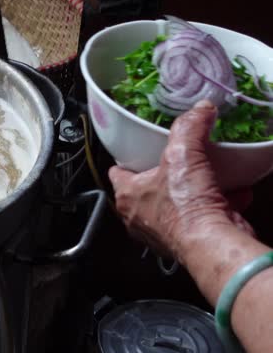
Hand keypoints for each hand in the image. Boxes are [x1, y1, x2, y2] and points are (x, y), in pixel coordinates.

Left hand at [108, 101, 254, 261]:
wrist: (213, 242)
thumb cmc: (184, 208)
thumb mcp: (182, 153)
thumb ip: (189, 127)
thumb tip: (199, 110)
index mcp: (128, 196)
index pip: (118, 173)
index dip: (127, 160)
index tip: (137, 151)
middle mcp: (141, 217)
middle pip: (148, 189)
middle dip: (165, 175)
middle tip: (179, 161)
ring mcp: (165, 231)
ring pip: (177, 204)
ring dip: (195, 190)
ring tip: (209, 174)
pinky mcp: (190, 240)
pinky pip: (203, 217)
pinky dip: (220, 204)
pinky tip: (235, 192)